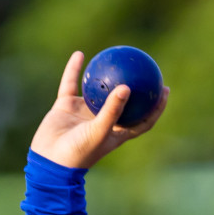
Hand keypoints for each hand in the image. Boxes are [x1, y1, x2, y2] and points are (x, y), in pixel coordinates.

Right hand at [29, 50, 169, 169]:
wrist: (49, 160)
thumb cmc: (79, 151)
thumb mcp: (100, 131)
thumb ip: (113, 110)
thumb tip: (128, 87)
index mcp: (116, 132)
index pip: (143, 120)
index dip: (155, 107)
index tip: (165, 90)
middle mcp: (102, 121)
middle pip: (123, 102)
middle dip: (135, 87)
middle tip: (145, 68)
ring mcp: (83, 113)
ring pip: (96, 90)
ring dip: (104, 74)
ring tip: (114, 55)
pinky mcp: (66, 106)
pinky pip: (71, 83)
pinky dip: (74, 69)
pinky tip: (80, 54)